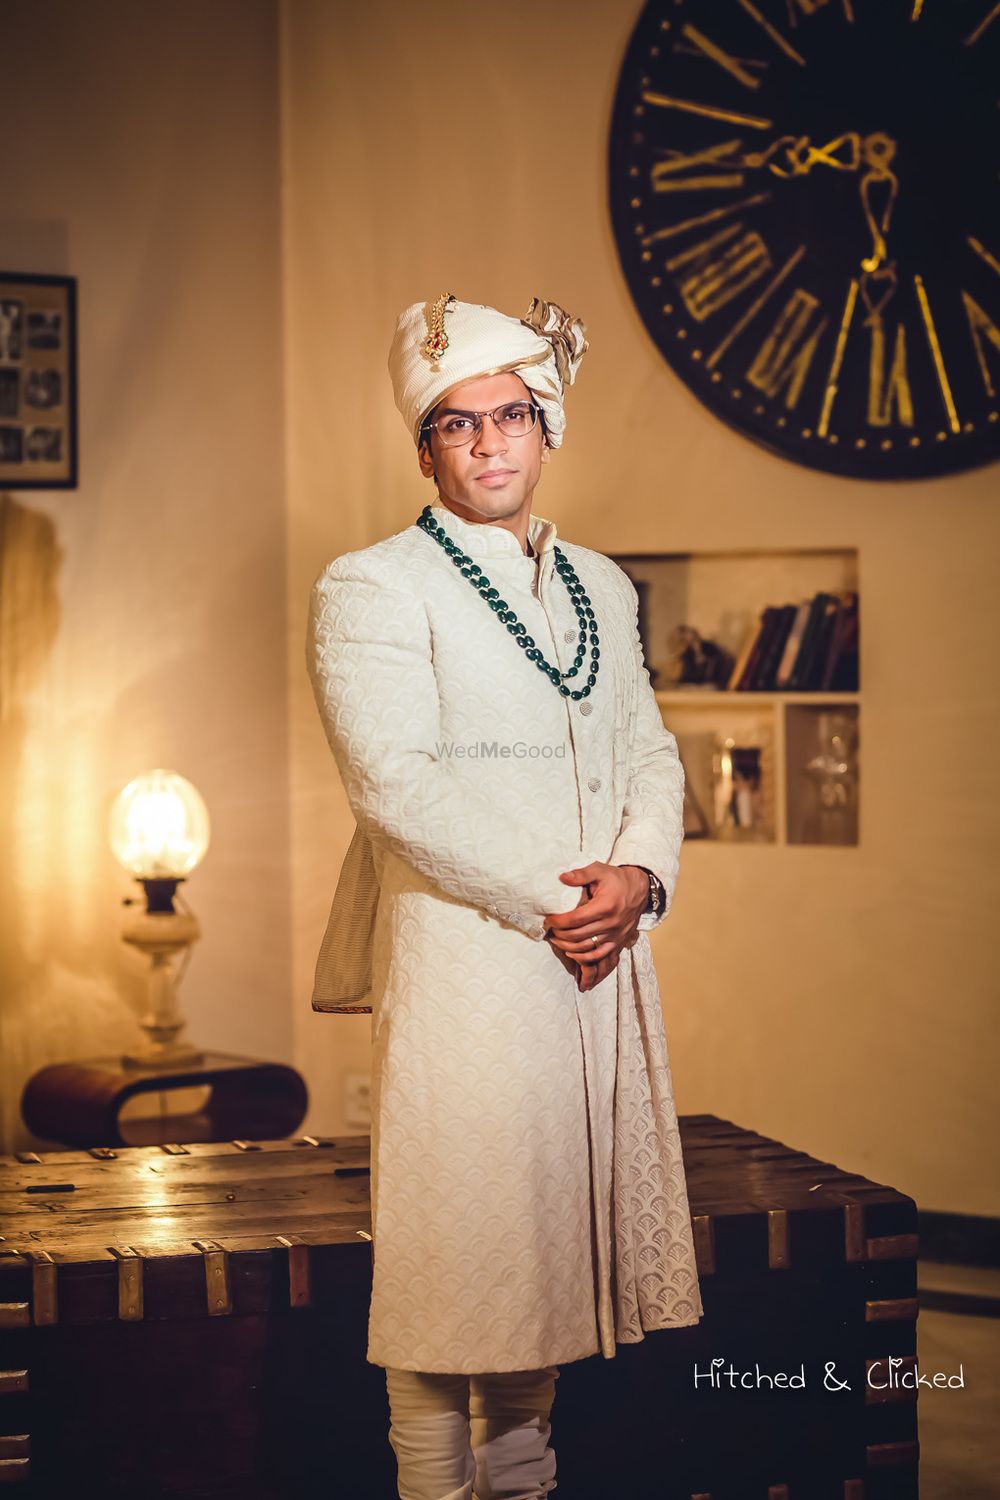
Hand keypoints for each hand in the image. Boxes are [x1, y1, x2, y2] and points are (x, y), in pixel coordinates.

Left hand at [544, 862, 648, 991]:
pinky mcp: (618, 941)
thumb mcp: (599, 870)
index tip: (548, 920)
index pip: (575, 919)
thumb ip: (580, 874)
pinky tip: (571, 952)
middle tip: (550, 930)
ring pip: (586, 947)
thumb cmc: (617, 879)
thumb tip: (562, 877)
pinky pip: (599, 955)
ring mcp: (615, 935)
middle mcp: (611, 923)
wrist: (640, 889)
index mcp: (604, 906)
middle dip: (559, 934)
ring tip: (556, 940)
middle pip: (578, 935)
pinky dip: (583, 958)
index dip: (558, 922)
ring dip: (567, 946)